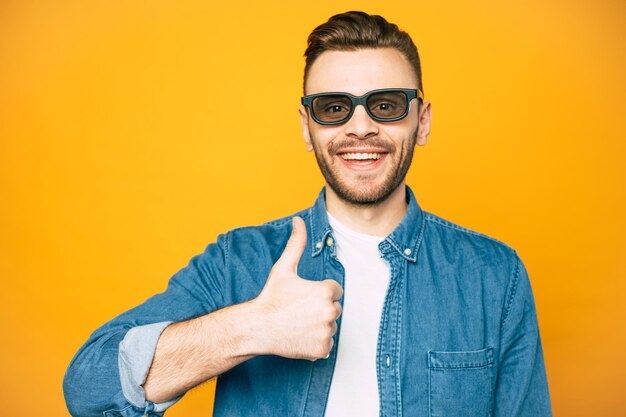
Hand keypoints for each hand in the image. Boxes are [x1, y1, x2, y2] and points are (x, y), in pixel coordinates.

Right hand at [252, 216, 342, 360]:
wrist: (257, 327)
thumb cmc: (271, 297)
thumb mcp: (284, 268)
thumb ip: (296, 243)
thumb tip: (299, 220)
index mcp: (325, 290)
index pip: (335, 290)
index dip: (319, 292)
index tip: (303, 297)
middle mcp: (329, 311)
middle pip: (334, 308)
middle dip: (320, 309)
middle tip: (299, 310)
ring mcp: (326, 331)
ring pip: (331, 326)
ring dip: (319, 325)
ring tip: (298, 323)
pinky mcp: (322, 349)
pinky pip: (327, 344)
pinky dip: (316, 342)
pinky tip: (300, 336)